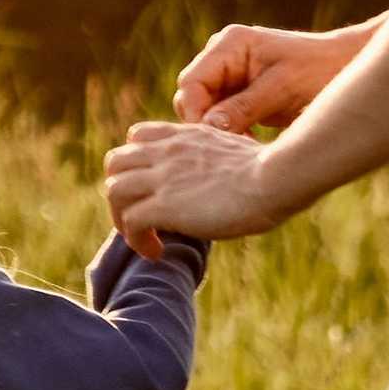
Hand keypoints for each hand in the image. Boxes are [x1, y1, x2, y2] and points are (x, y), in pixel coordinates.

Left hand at [106, 116, 297, 244]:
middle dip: (121, 192)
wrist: (274, 179)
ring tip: (145, 240)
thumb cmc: (271, 170)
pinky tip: (157, 253)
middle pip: (115, 162)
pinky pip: (130, 222)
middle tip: (141, 218)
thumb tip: (225, 178)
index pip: (137, 137)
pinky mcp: (164, 205)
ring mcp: (162, 177)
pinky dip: (137, 241)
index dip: (136, 163)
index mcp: (184, 136)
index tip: (152, 189)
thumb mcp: (238, 151)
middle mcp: (167, 151)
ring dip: (123, 220)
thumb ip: (217, 159)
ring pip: (114, 191)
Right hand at [167, 16, 368, 137]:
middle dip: (205, 124)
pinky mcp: (239, 93)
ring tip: (245, 145)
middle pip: (191, 97)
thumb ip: (242, 107)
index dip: (196, 115)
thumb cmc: (319, 71)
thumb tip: (207, 128)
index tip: (214, 143)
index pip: (192, 84)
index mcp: (229, 44)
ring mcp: (229, 74)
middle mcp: (223, 56)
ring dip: (217, 130)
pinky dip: (228, 131)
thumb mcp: (281, 90)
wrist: (347, 68)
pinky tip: (249, 142)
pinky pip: (219, 116)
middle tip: (231, 148)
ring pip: (203, 110)